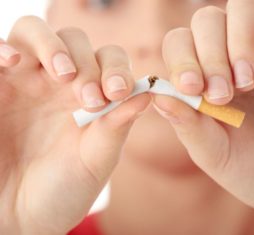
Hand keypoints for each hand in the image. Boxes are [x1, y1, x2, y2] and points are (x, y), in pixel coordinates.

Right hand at [0, 16, 149, 234]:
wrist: (23, 214)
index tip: (116, 92)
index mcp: (89, 95)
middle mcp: (58, 82)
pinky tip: (13, 60)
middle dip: (87, 63)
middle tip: (90, 98)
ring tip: (62, 74)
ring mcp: (25, 80)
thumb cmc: (64, 188)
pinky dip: (4, 48)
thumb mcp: (96, 159)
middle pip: (75, 40)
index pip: (108, 59)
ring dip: (52, 47)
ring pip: (36, 33)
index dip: (116, 68)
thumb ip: (118, 125)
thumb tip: (147, 93)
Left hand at [153, 0, 253, 226]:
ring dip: (236, 42)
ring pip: (241, 8)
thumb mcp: (216, 154)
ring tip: (248, 82)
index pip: (180, 45)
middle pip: (206, 21)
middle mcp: (234, 59)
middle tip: (223, 93)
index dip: (181, 59)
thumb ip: (187, 125)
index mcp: (207, 81)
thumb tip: (157, 94)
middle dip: (208, 55)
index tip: (193, 89)